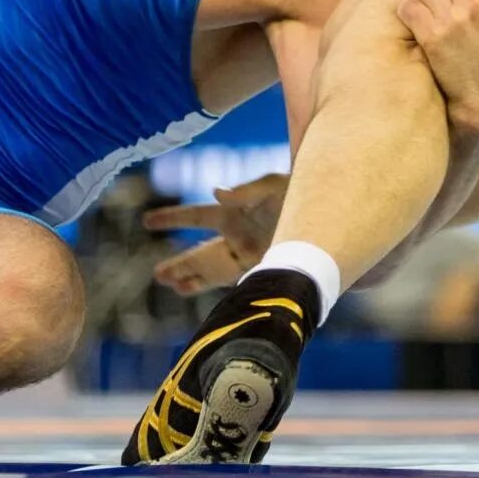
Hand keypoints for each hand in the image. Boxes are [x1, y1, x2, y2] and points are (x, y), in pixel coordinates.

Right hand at [144, 173, 287, 295]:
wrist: (331, 212)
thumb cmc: (300, 190)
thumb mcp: (274, 184)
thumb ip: (246, 189)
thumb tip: (215, 191)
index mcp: (234, 213)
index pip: (196, 217)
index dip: (172, 219)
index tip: (147, 221)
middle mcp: (237, 237)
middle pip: (202, 253)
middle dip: (181, 263)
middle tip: (158, 274)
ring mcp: (249, 256)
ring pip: (214, 271)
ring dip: (194, 279)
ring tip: (172, 286)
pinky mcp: (265, 269)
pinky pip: (236, 282)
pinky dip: (218, 289)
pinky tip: (200, 293)